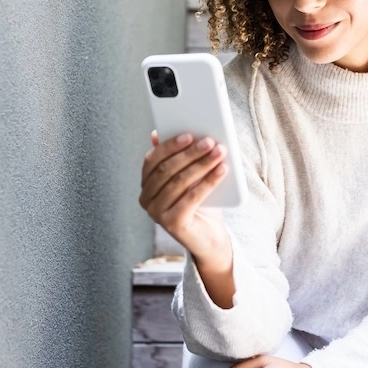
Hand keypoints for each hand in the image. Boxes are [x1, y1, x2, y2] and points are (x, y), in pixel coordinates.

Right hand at [139, 130, 229, 259]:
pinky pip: (192, 198)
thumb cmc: (199, 202)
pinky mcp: (172, 224)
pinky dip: (208, 182)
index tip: (190, 134)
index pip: (152, 159)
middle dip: (190, 154)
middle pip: (167, 170)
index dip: (170, 145)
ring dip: (202, 165)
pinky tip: (222, 170)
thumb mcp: (190, 177)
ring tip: (220, 153)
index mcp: (146, 184)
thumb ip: (181, 157)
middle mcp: (146, 199)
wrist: (209, 237)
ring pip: (180, 182)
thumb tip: (176, 131)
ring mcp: (156, 213)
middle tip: (210, 142)